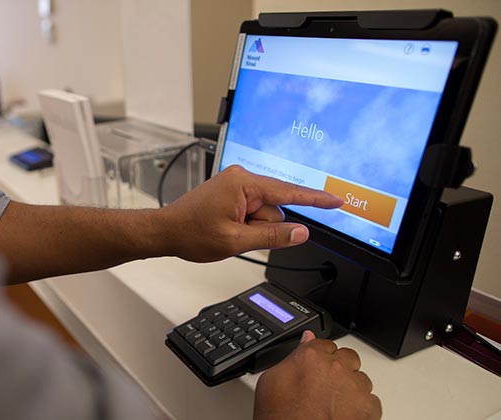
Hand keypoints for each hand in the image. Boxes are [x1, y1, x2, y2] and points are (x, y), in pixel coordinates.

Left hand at [159, 165, 342, 261]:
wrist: (165, 231)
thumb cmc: (190, 233)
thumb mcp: (235, 241)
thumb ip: (272, 236)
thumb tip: (301, 232)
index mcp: (243, 184)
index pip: (289, 193)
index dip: (315, 199)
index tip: (336, 200)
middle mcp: (241, 179)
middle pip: (275, 209)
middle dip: (261, 228)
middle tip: (233, 235)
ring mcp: (236, 186)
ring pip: (264, 215)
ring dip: (251, 229)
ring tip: (225, 231)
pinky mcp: (232, 194)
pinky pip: (252, 213)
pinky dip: (245, 225)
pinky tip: (226, 228)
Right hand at [254, 331, 381, 419]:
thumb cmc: (280, 416)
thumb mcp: (271, 380)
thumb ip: (293, 355)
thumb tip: (305, 340)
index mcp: (311, 356)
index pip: (325, 344)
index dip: (320, 358)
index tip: (317, 368)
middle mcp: (336, 367)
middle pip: (347, 358)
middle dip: (340, 369)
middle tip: (326, 387)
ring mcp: (354, 387)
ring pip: (361, 379)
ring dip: (351, 388)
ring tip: (334, 404)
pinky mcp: (368, 408)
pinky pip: (371, 401)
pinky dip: (361, 408)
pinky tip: (343, 415)